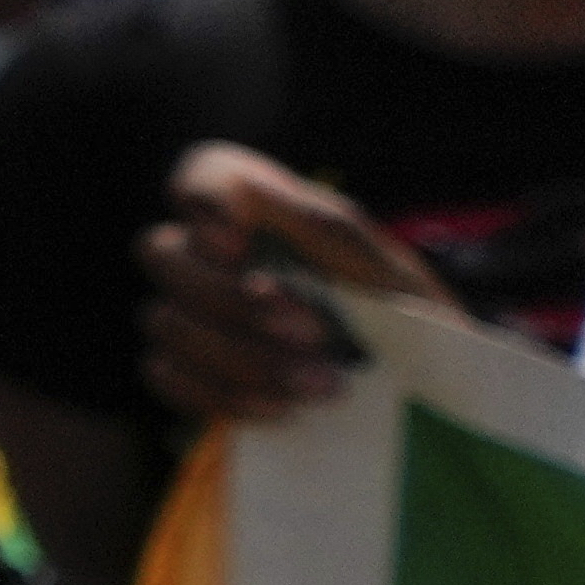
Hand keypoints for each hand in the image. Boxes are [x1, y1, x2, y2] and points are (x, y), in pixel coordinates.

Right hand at [141, 144, 443, 425]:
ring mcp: (193, 315)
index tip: (239, 246)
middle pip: (160, 252)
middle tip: (310, 334)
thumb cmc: (408, 324)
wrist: (424, 401)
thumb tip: (250, 192)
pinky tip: (281, 411)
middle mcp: (214, 256)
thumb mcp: (388, 273)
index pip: (201, 173)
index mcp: (264, 213)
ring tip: (319, 386)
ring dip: (239, 356)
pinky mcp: (191, 374)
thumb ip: (326, 230)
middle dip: (230, 299)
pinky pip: (167, 377)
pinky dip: (222, 396)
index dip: (201, 202)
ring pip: (163, 322)